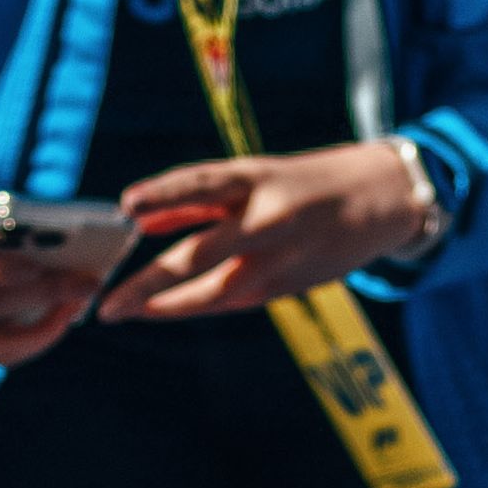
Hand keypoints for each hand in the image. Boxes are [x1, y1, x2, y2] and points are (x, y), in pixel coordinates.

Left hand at [90, 141, 430, 320]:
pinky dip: (193, 305)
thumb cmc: (302, 183)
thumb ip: (197, 198)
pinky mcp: (287, 285)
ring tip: (124, 310)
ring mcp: (278, 258)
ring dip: (164, 304)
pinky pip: (229, 301)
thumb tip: (139, 217)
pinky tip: (161, 309)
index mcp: (257, 178)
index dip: (164, 193)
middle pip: (200, 253)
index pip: (202, 183)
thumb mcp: (252, 177)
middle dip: (149, 283)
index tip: (126, 206)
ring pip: (212, 291)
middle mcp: (267, 218)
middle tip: (108, 304)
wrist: (379, 200)